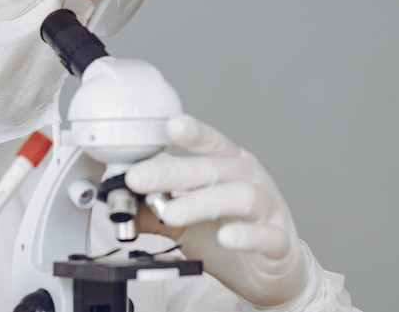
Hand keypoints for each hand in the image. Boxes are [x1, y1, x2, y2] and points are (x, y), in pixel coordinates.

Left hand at [126, 113, 310, 307]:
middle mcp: (250, 181)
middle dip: (174, 172)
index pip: (211, 144)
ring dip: (201, 202)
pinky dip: (246, 236)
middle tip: (139, 179)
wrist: (270, 274)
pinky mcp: (279, 242)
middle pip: (213, 169)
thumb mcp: (186, 223)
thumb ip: (155, 212)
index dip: (194, 133)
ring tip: (172, 214)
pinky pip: (266, 236)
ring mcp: (269, 210)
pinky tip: (227, 237)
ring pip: (239, 197)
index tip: (169, 125)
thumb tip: (120, 204)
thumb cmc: (228, 236)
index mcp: (230, 167)